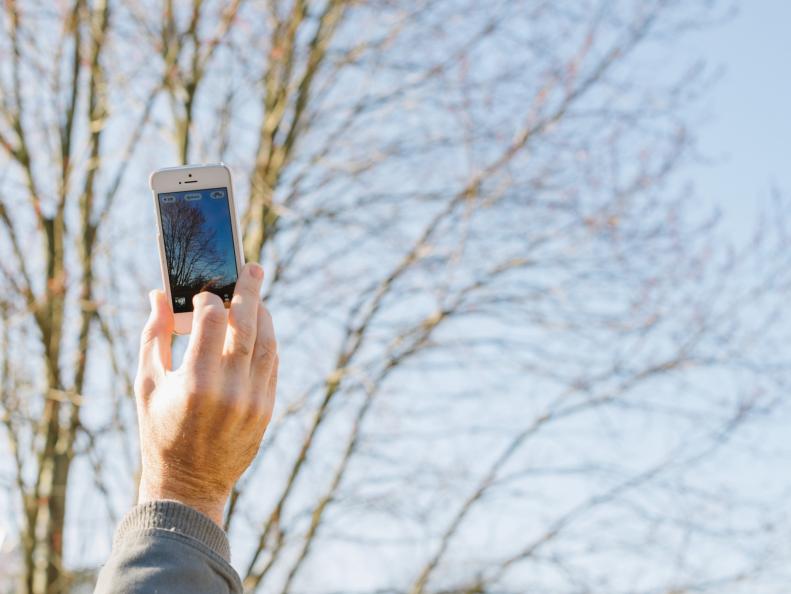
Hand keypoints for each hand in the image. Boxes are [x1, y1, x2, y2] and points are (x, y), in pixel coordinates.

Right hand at [134, 262, 277, 525]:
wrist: (189, 484)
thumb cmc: (160, 430)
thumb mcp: (147, 384)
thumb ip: (154, 335)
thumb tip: (159, 294)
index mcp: (194, 382)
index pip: (211, 321)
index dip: (209, 299)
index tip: (205, 293)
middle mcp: (229, 389)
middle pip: (247, 324)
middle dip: (250, 291)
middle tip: (253, 267)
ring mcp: (253, 400)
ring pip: (267, 342)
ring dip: (263, 315)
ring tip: (256, 297)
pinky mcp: (267, 409)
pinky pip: (273, 364)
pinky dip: (268, 341)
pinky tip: (260, 328)